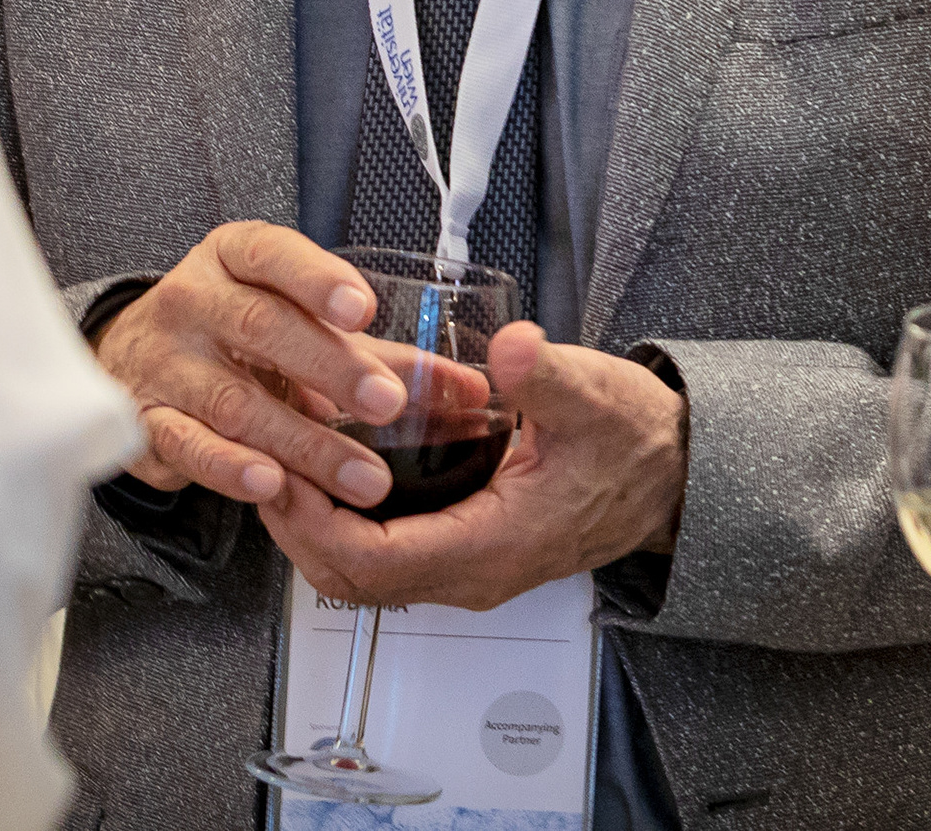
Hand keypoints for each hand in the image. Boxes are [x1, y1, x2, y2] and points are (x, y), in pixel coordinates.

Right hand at [92, 222, 409, 506]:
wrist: (133, 359)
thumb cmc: (238, 335)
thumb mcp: (304, 326)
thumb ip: (386, 358)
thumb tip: (473, 392)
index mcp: (235, 259)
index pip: (273, 256)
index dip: (318, 280)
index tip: (364, 310)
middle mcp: (194, 301)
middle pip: (259, 328)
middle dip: (328, 367)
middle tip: (386, 403)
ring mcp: (165, 361)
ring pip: (233, 399)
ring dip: (303, 441)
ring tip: (362, 476)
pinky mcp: (146, 420)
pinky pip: (187, 445)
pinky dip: (229, 468)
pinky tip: (273, 484)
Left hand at [256, 322, 684, 612]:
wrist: (670, 476)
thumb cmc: (633, 444)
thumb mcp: (594, 396)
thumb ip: (546, 376)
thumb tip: (513, 351)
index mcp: (493, 546)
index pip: (374, 560)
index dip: (313, 520)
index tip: (278, 470)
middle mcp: (472, 572)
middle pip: (350, 579)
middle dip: (294, 524)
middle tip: (259, 459)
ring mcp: (467, 568)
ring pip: (360, 575)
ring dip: (312, 524)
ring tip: (280, 456)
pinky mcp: (464, 551)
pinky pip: (383, 556)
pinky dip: (342, 520)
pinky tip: (330, 464)